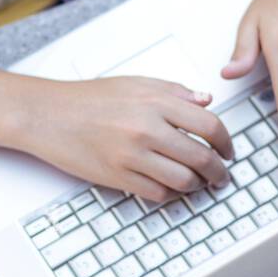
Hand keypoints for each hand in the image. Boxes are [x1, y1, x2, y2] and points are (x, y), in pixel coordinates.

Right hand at [26, 76, 232, 202]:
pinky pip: (157, 193)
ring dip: (196, 185)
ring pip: (183, 180)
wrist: (48, 114)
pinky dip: (170, 193)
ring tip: (197, 182)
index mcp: (155, 101)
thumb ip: (174, 91)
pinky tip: (170, 186)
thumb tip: (206, 100)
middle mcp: (147, 128)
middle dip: (218, 172)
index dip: (226, 142)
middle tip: (221, 175)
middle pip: (201, 157)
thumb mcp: (135, 83)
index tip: (228, 151)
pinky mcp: (118, 177)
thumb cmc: (88, 98)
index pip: (209, 125)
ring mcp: (132, 155)